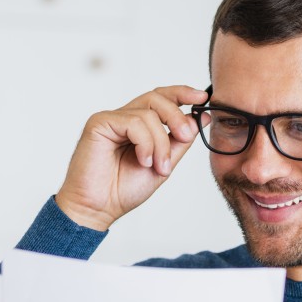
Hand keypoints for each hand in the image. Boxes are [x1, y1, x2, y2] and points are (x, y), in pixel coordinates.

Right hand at [55, 85, 208, 230]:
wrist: (98, 208)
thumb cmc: (123, 190)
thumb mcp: (163, 164)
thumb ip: (180, 142)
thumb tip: (200, 118)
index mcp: (138, 126)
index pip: (162, 99)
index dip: (182, 93)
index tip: (202, 98)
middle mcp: (124, 118)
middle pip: (157, 98)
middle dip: (176, 116)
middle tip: (185, 136)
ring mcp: (111, 119)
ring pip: (148, 114)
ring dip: (161, 143)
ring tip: (159, 166)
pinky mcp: (99, 123)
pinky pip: (133, 123)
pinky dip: (145, 143)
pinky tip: (143, 161)